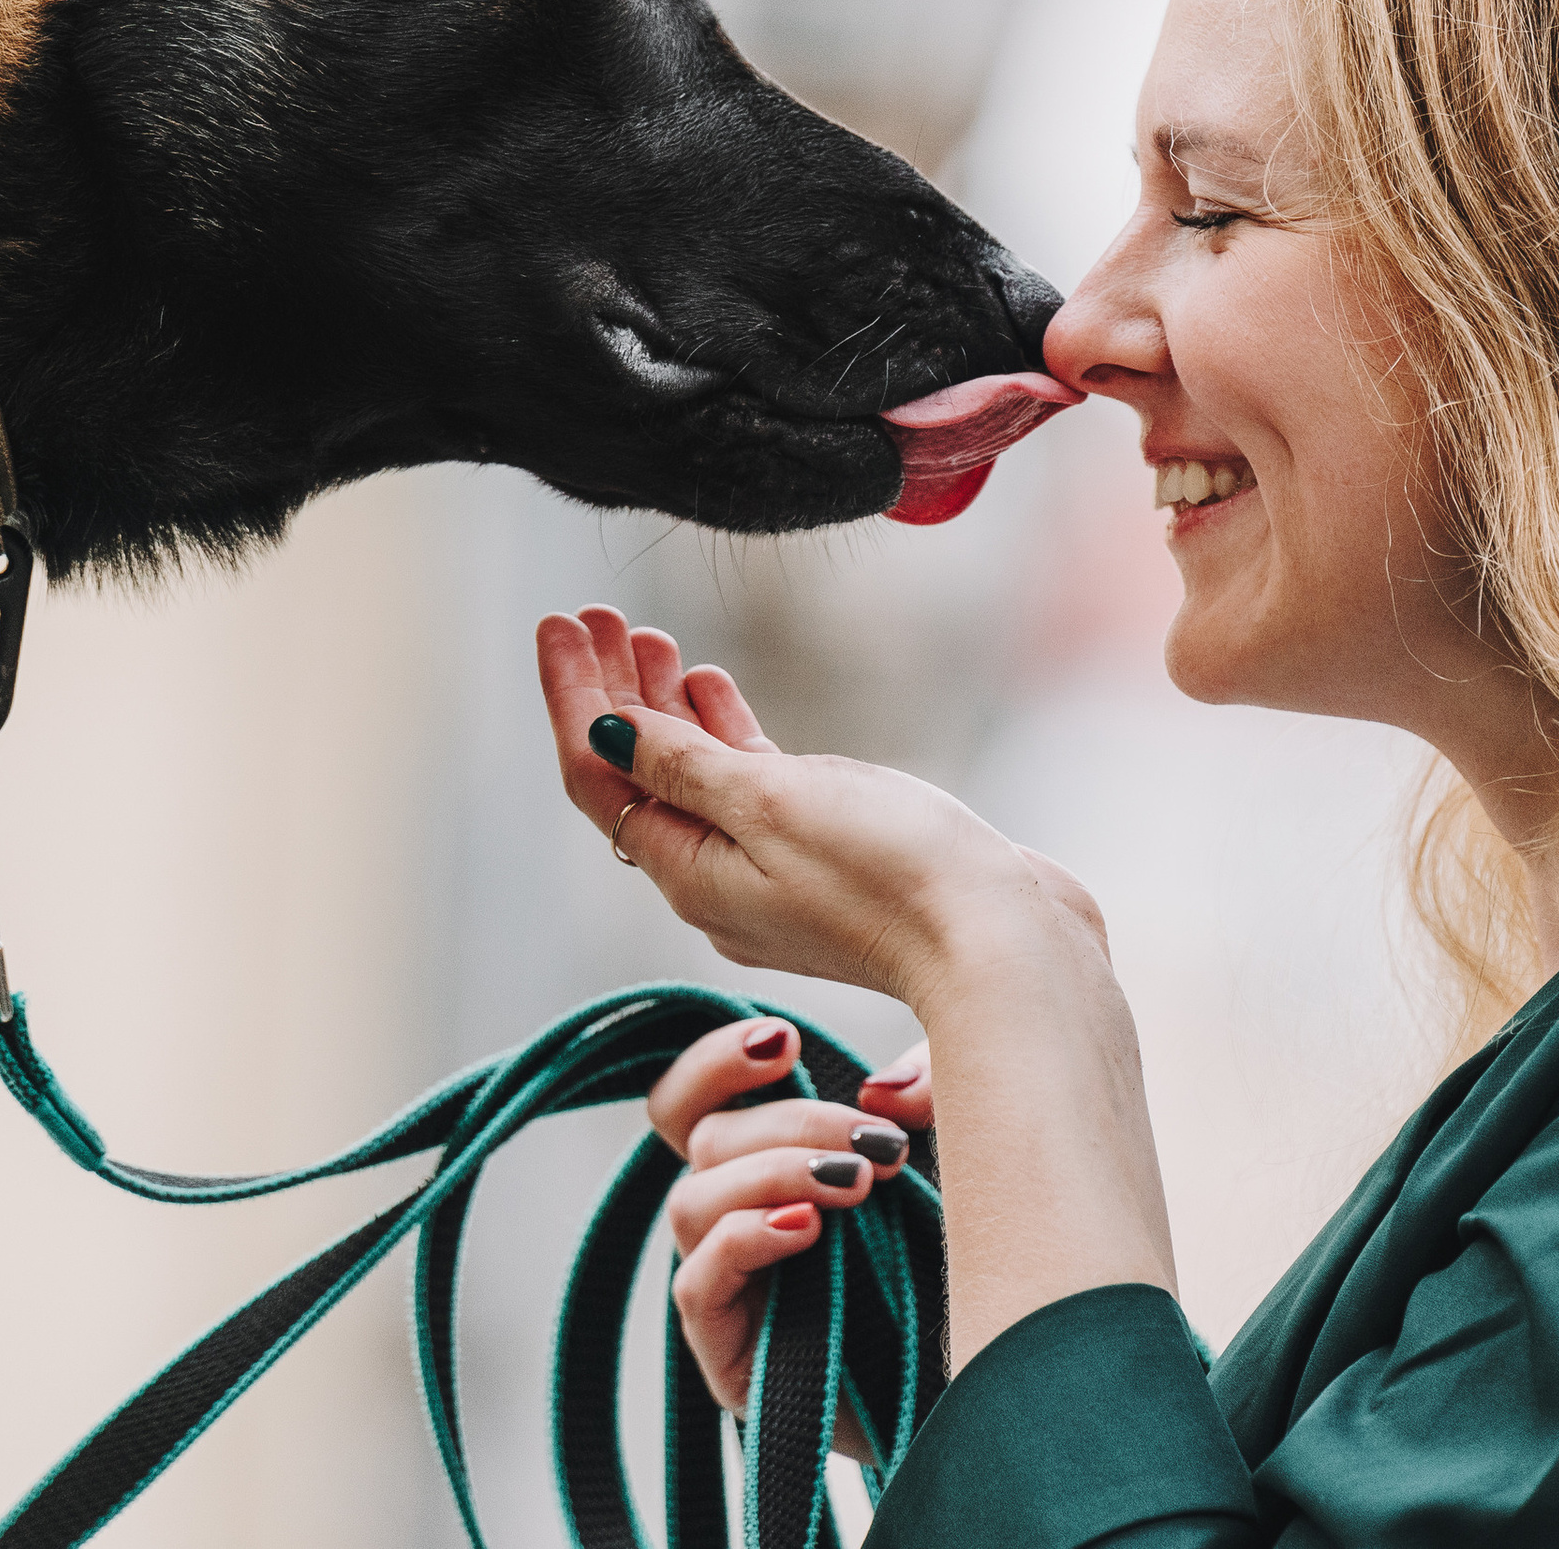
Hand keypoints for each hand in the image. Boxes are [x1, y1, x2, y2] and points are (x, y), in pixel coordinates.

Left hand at [535, 604, 1105, 1004]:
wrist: (1000, 943)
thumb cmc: (892, 871)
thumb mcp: (770, 802)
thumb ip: (684, 763)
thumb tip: (602, 730)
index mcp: (690, 873)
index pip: (599, 776)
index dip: (572, 695)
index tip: (558, 622)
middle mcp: (717, 880)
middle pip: (635, 776)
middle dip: (608, 691)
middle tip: (591, 614)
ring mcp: (770, 872)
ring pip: (689, 776)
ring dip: (662, 704)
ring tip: (646, 637)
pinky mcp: (822, 858)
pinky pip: (744, 788)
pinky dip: (720, 732)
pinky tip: (713, 685)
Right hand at [648, 1014, 937, 1445]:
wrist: (1002, 1385)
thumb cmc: (967, 1262)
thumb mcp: (954, 1157)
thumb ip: (924, 1100)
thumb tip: (882, 1086)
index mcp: (767, 1165)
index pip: (692, 1099)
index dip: (716, 1060)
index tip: (786, 1043)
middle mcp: (735, 1220)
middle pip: (703, 1135)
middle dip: (794, 1122)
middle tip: (875, 1144)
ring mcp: (731, 1291)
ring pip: (693, 1200)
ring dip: (776, 1173)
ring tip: (858, 1185)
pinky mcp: (733, 1360)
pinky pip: (698, 1284)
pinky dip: (747, 1239)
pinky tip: (809, 1229)